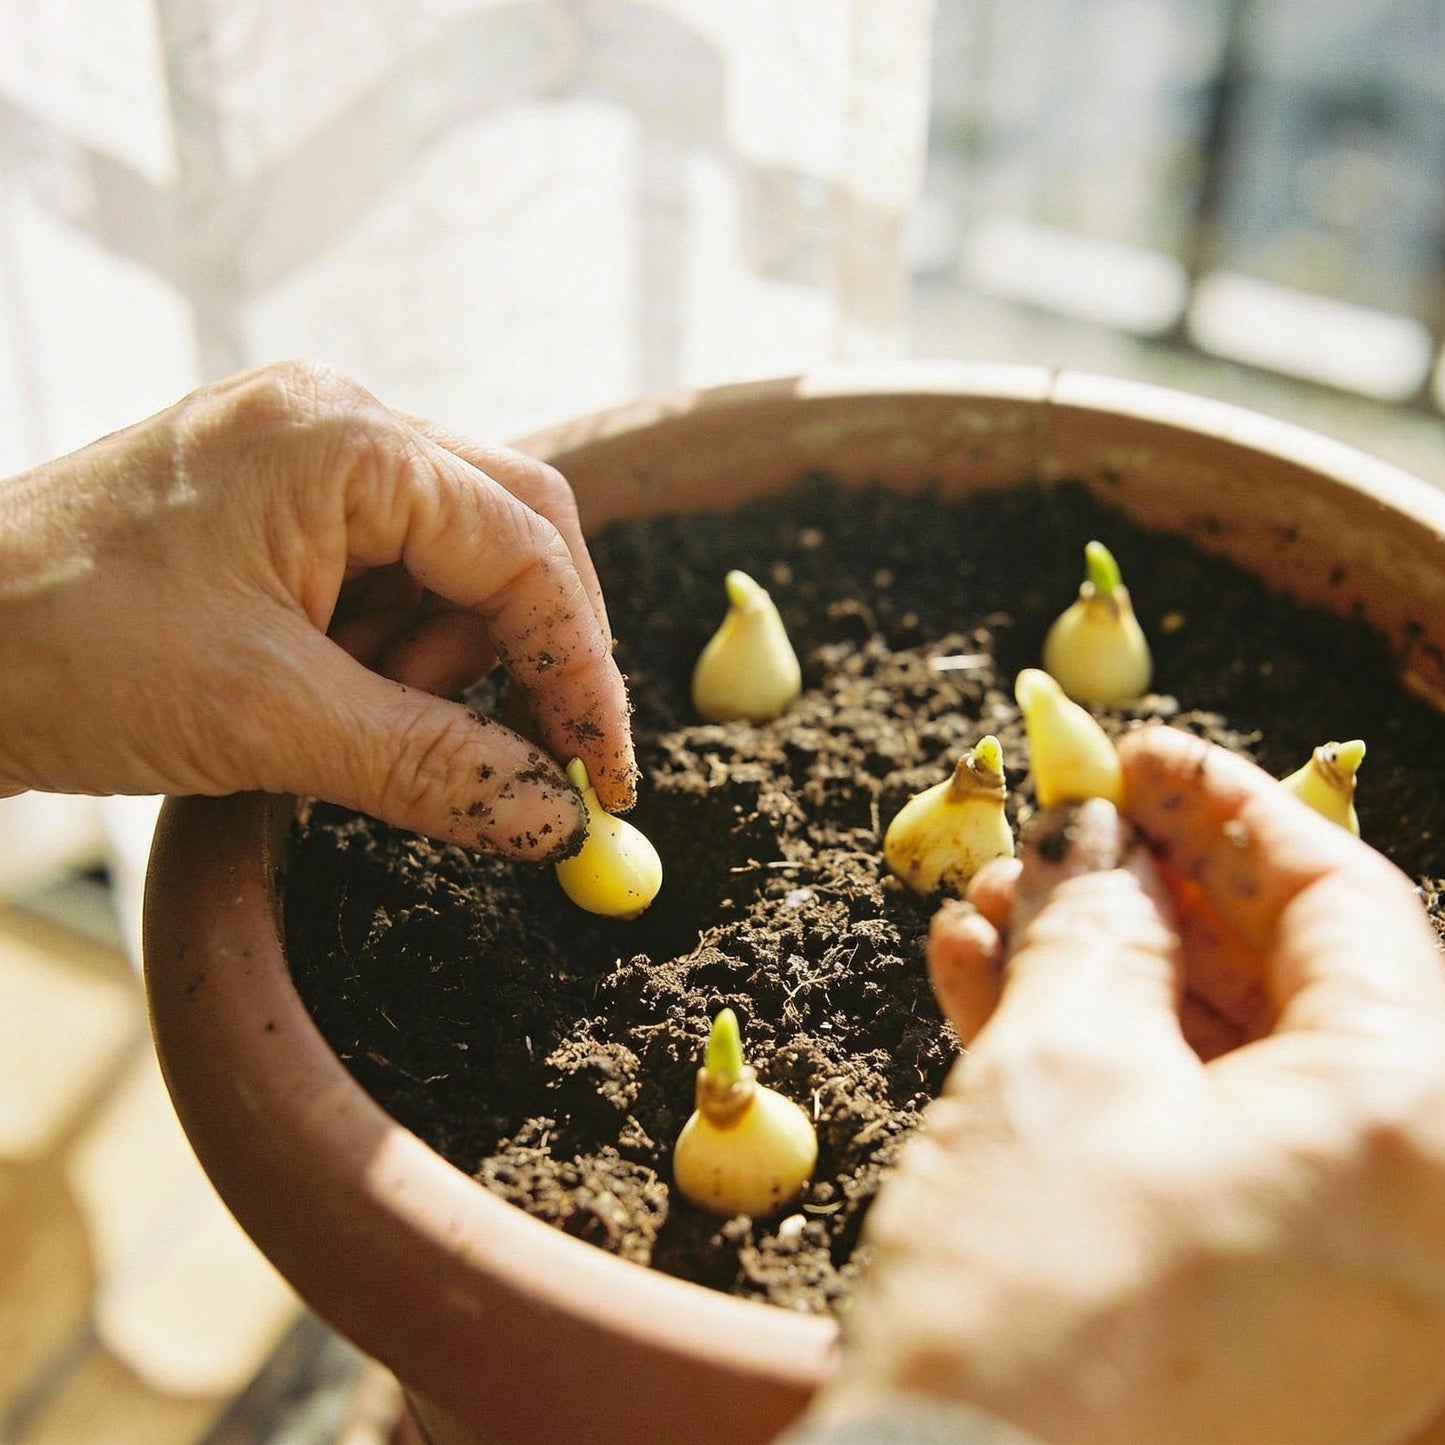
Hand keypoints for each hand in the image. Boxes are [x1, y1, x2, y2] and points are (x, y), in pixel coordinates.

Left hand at [0, 362, 635, 858]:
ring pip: (453, 563)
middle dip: (528, 655)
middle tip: (530, 763)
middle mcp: (338, 424)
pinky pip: (388, 578)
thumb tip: (556, 818)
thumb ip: (433, 764)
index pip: (525, 547)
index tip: (602, 778)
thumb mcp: (267, 719)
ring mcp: (305, 460)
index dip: (581, 668)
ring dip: (446, 664)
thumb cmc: (58, 650)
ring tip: (363, 726)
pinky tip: (336, 701)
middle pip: (510, 533)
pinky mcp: (278, 510)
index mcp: (343, 438)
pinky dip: (393, 654)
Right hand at [809, 725, 1444, 1444]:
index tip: (1132, 755)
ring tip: (994, 907)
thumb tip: (1093, 838)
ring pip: (1229, 1062)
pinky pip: (1201, 1144)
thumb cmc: (1033, 1297)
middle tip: (1056, 832)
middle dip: (1154, 892)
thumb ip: (1095, 923)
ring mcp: (1345, 1268)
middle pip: (1290, 983)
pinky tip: (992, 992)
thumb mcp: (1058, 1062)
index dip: (1223, 806)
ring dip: (1110, 972)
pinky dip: (1106, 1064)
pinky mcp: (1265, 1309)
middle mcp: (1415, 1201)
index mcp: (1414, 1124)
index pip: (1341, 902)